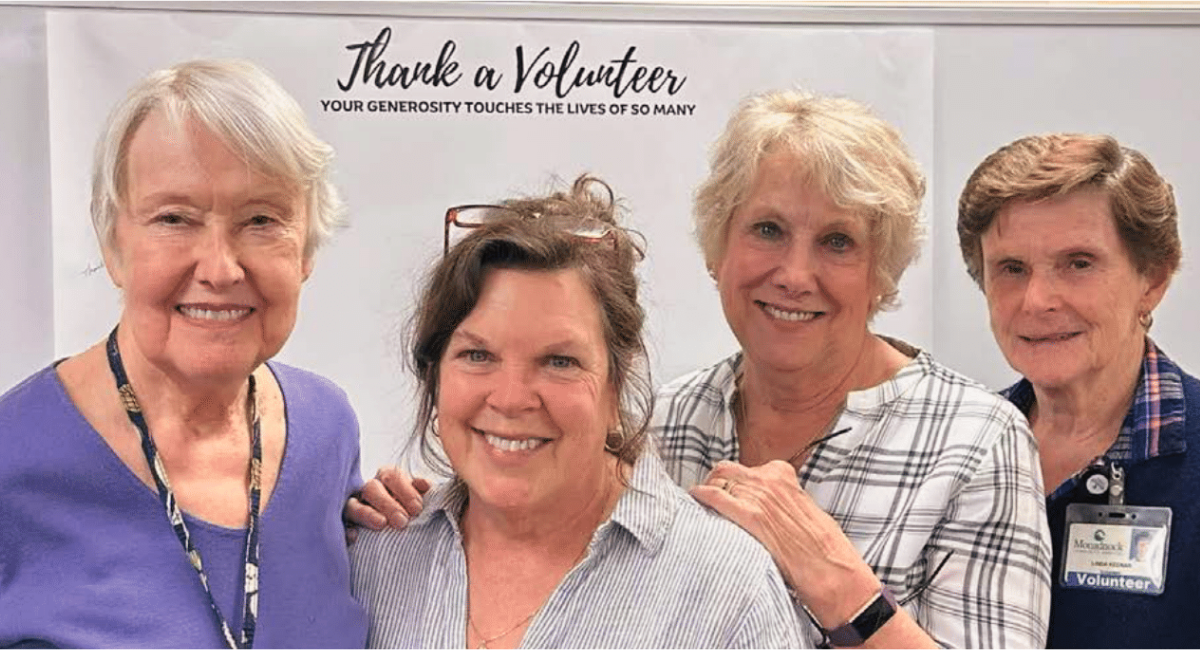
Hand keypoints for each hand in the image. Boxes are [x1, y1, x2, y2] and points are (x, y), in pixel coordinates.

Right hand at [343, 466, 431, 543]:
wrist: (390, 532)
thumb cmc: (405, 511)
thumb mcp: (413, 499)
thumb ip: (417, 491)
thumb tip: (425, 485)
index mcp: (385, 479)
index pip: (391, 475)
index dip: (405, 490)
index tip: (417, 508)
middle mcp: (366, 490)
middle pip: (372, 488)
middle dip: (388, 504)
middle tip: (403, 522)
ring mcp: (351, 506)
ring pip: (353, 505)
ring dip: (367, 514)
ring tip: (381, 524)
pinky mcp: (342, 525)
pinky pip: (340, 525)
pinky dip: (346, 530)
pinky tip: (354, 536)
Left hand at [690, 460, 880, 628]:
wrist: (834, 571)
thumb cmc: (822, 548)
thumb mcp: (801, 511)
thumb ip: (778, 501)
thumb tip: (759, 506)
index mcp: (783, 475)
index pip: (743, 468)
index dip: (729, 481)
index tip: (723, 492)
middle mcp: (771, 480)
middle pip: (725, 470)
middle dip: (712, 483)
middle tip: (706, 499)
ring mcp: (761, 496)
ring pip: (718, 480)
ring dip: (705, 491)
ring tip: (699, 506)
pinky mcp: (754, 516)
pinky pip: (717, 497)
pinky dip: (702, 497)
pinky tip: (695, 502)